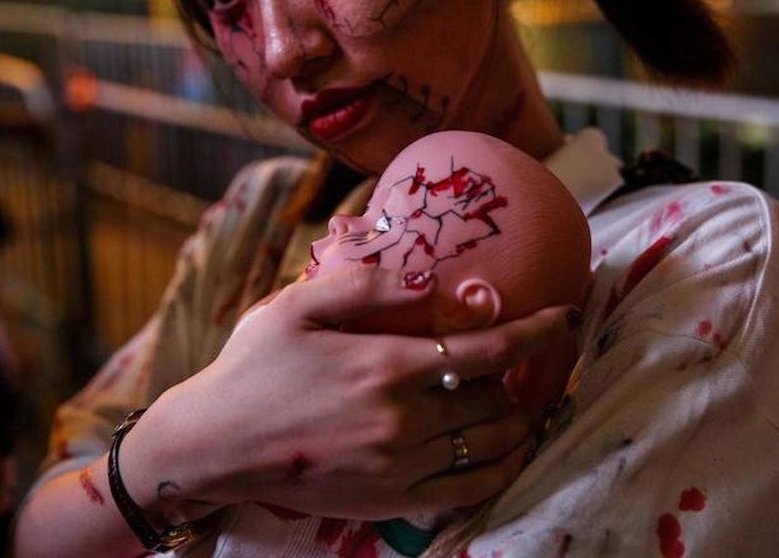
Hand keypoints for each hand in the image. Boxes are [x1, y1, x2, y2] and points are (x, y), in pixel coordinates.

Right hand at [129, 266, 572, 521]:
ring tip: (522, 399)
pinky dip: (501, 469)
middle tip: (532, 358)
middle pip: (495, 396)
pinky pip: (470, 490)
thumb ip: (366, 288)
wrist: (214, 446)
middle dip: (524, 374)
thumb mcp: (297, 307)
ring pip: (492, 443)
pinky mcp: (391, 501)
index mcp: (384, 365)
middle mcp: (401, 420)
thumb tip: (430, 277)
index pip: (487, 348)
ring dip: (520, 419)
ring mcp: (399, 467)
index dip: (535, 332)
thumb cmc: (253, 367)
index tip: (564, 316)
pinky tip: (504, 450)